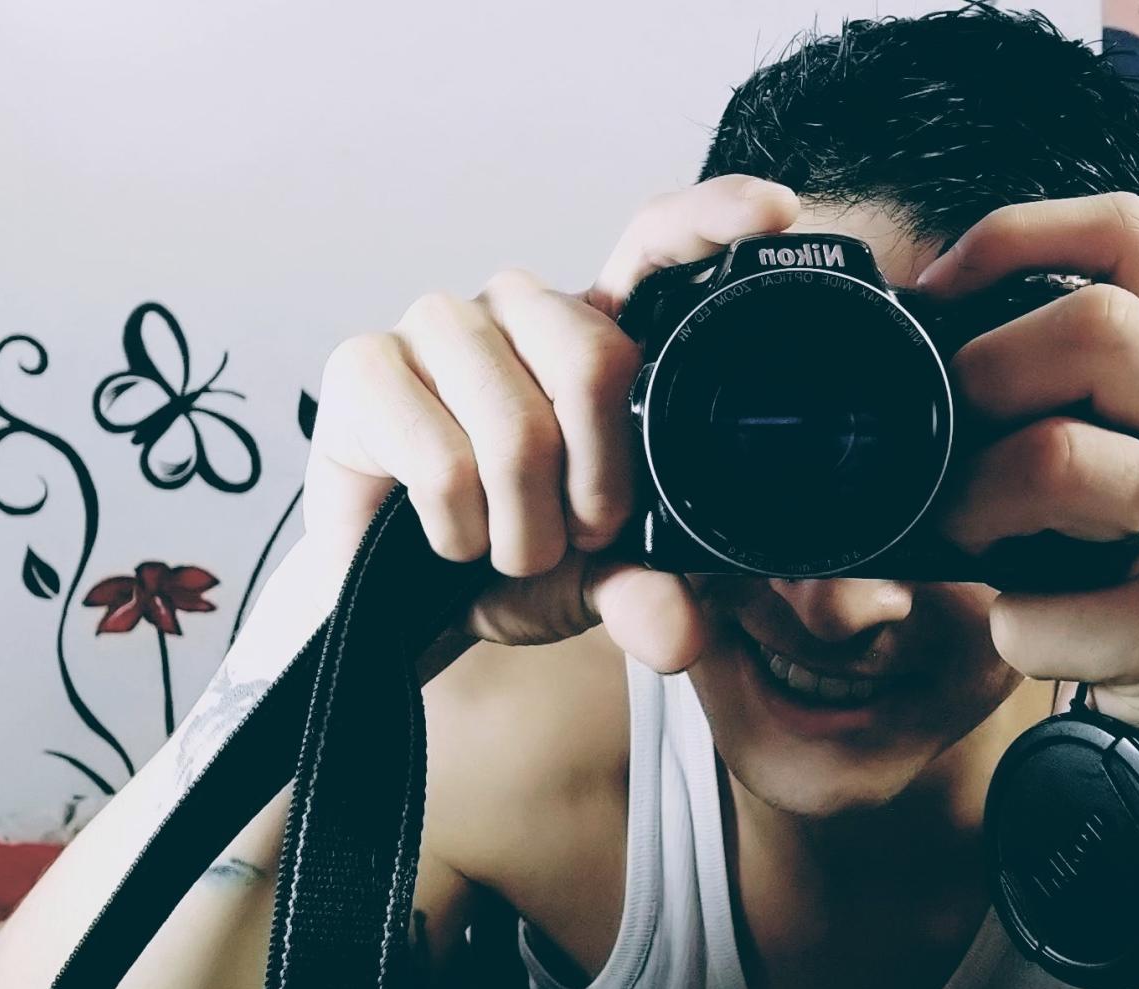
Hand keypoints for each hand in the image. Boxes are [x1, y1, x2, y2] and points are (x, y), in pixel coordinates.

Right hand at [301, 173, 799, 672]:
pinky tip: (449, 536)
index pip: (653, 245)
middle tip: (579, 535)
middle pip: (595, 361)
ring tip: (507, 545)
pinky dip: (460, 532)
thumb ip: (652, 593)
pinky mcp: (362, 365)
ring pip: (518, 431)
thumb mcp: (605, 580)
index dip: (710, 219)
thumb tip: (678, 627)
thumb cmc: (514, 556)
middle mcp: (520, 308)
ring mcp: (438, 325)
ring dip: (524, 529)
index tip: (776, 212)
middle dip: (598, 488)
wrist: (409, 602)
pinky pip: (443, 463)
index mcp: (593, 333)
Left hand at [916, 193, 1138, 793]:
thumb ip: (1077, 394)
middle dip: (983, 375)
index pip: (1131, 236)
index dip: (1015, 236)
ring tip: (970, 537)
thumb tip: (922, 355)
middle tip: (948, 445)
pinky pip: (1048, 608)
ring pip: (1060, 458)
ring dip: (974, 501)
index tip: (935, 290)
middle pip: (1094, 327)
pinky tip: (1032, 632)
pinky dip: (1009, 625)